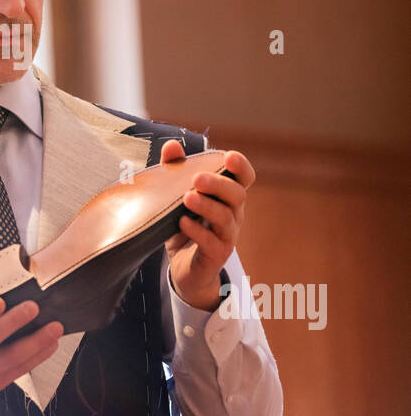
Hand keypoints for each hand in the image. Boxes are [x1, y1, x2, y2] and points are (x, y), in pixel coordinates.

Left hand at [160, 141, 255, 311]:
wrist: (184, 270)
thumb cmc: (185, 226)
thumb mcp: (175, 197)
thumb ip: (174, 170)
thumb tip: (172, 145)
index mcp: (226, 197)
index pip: (244, 178)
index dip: (241, 166)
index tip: (229, 156)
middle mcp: (232, 214)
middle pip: (237, 195)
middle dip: (218, 184)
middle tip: (195, 178)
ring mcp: (226, 236)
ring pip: (225, 218)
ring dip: (207, 206)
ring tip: (187, 198)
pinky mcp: (216, 256)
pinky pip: (212, 243)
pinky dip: (198, 232)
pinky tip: (183, 223)